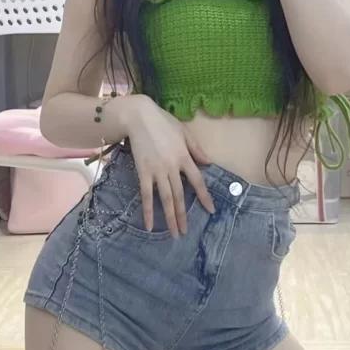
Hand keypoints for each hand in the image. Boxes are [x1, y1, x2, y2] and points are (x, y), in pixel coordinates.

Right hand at [122, 97, 215, 236]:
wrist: (139, 116)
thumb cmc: (162, 122)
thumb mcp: (184, 133)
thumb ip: (196, 149)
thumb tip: (209, 163)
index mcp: (184, 157)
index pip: (198, 181)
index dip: (204, 197)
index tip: (211, 210)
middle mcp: (173, 167)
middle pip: (180, 196)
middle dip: (183, 216)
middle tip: (184, 232)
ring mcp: (157, 171)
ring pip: (166, 199)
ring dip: (170, 218)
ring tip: (174, 233)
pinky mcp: (143, 172)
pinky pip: (146, 195)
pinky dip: (148, 211)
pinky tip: (149, 225)